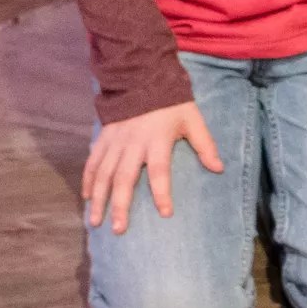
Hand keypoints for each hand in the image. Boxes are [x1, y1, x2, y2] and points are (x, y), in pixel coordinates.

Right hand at [83, 100, 223, 233]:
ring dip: (99, 199)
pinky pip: (93, 161)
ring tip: (96, 222)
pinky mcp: (104, 137)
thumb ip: (205, 145)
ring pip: (103, 174)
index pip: (160, 171)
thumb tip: (219, 169)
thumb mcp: (193, 120)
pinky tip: (87, 198)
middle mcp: (133, 143)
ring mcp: (115, 141)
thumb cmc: (172, 102)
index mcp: (157, 139)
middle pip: (124, 178)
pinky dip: (88, 180)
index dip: (162, 192)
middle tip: (119, 230)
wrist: (143, 77)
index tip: (165, 213)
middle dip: (120, 205)